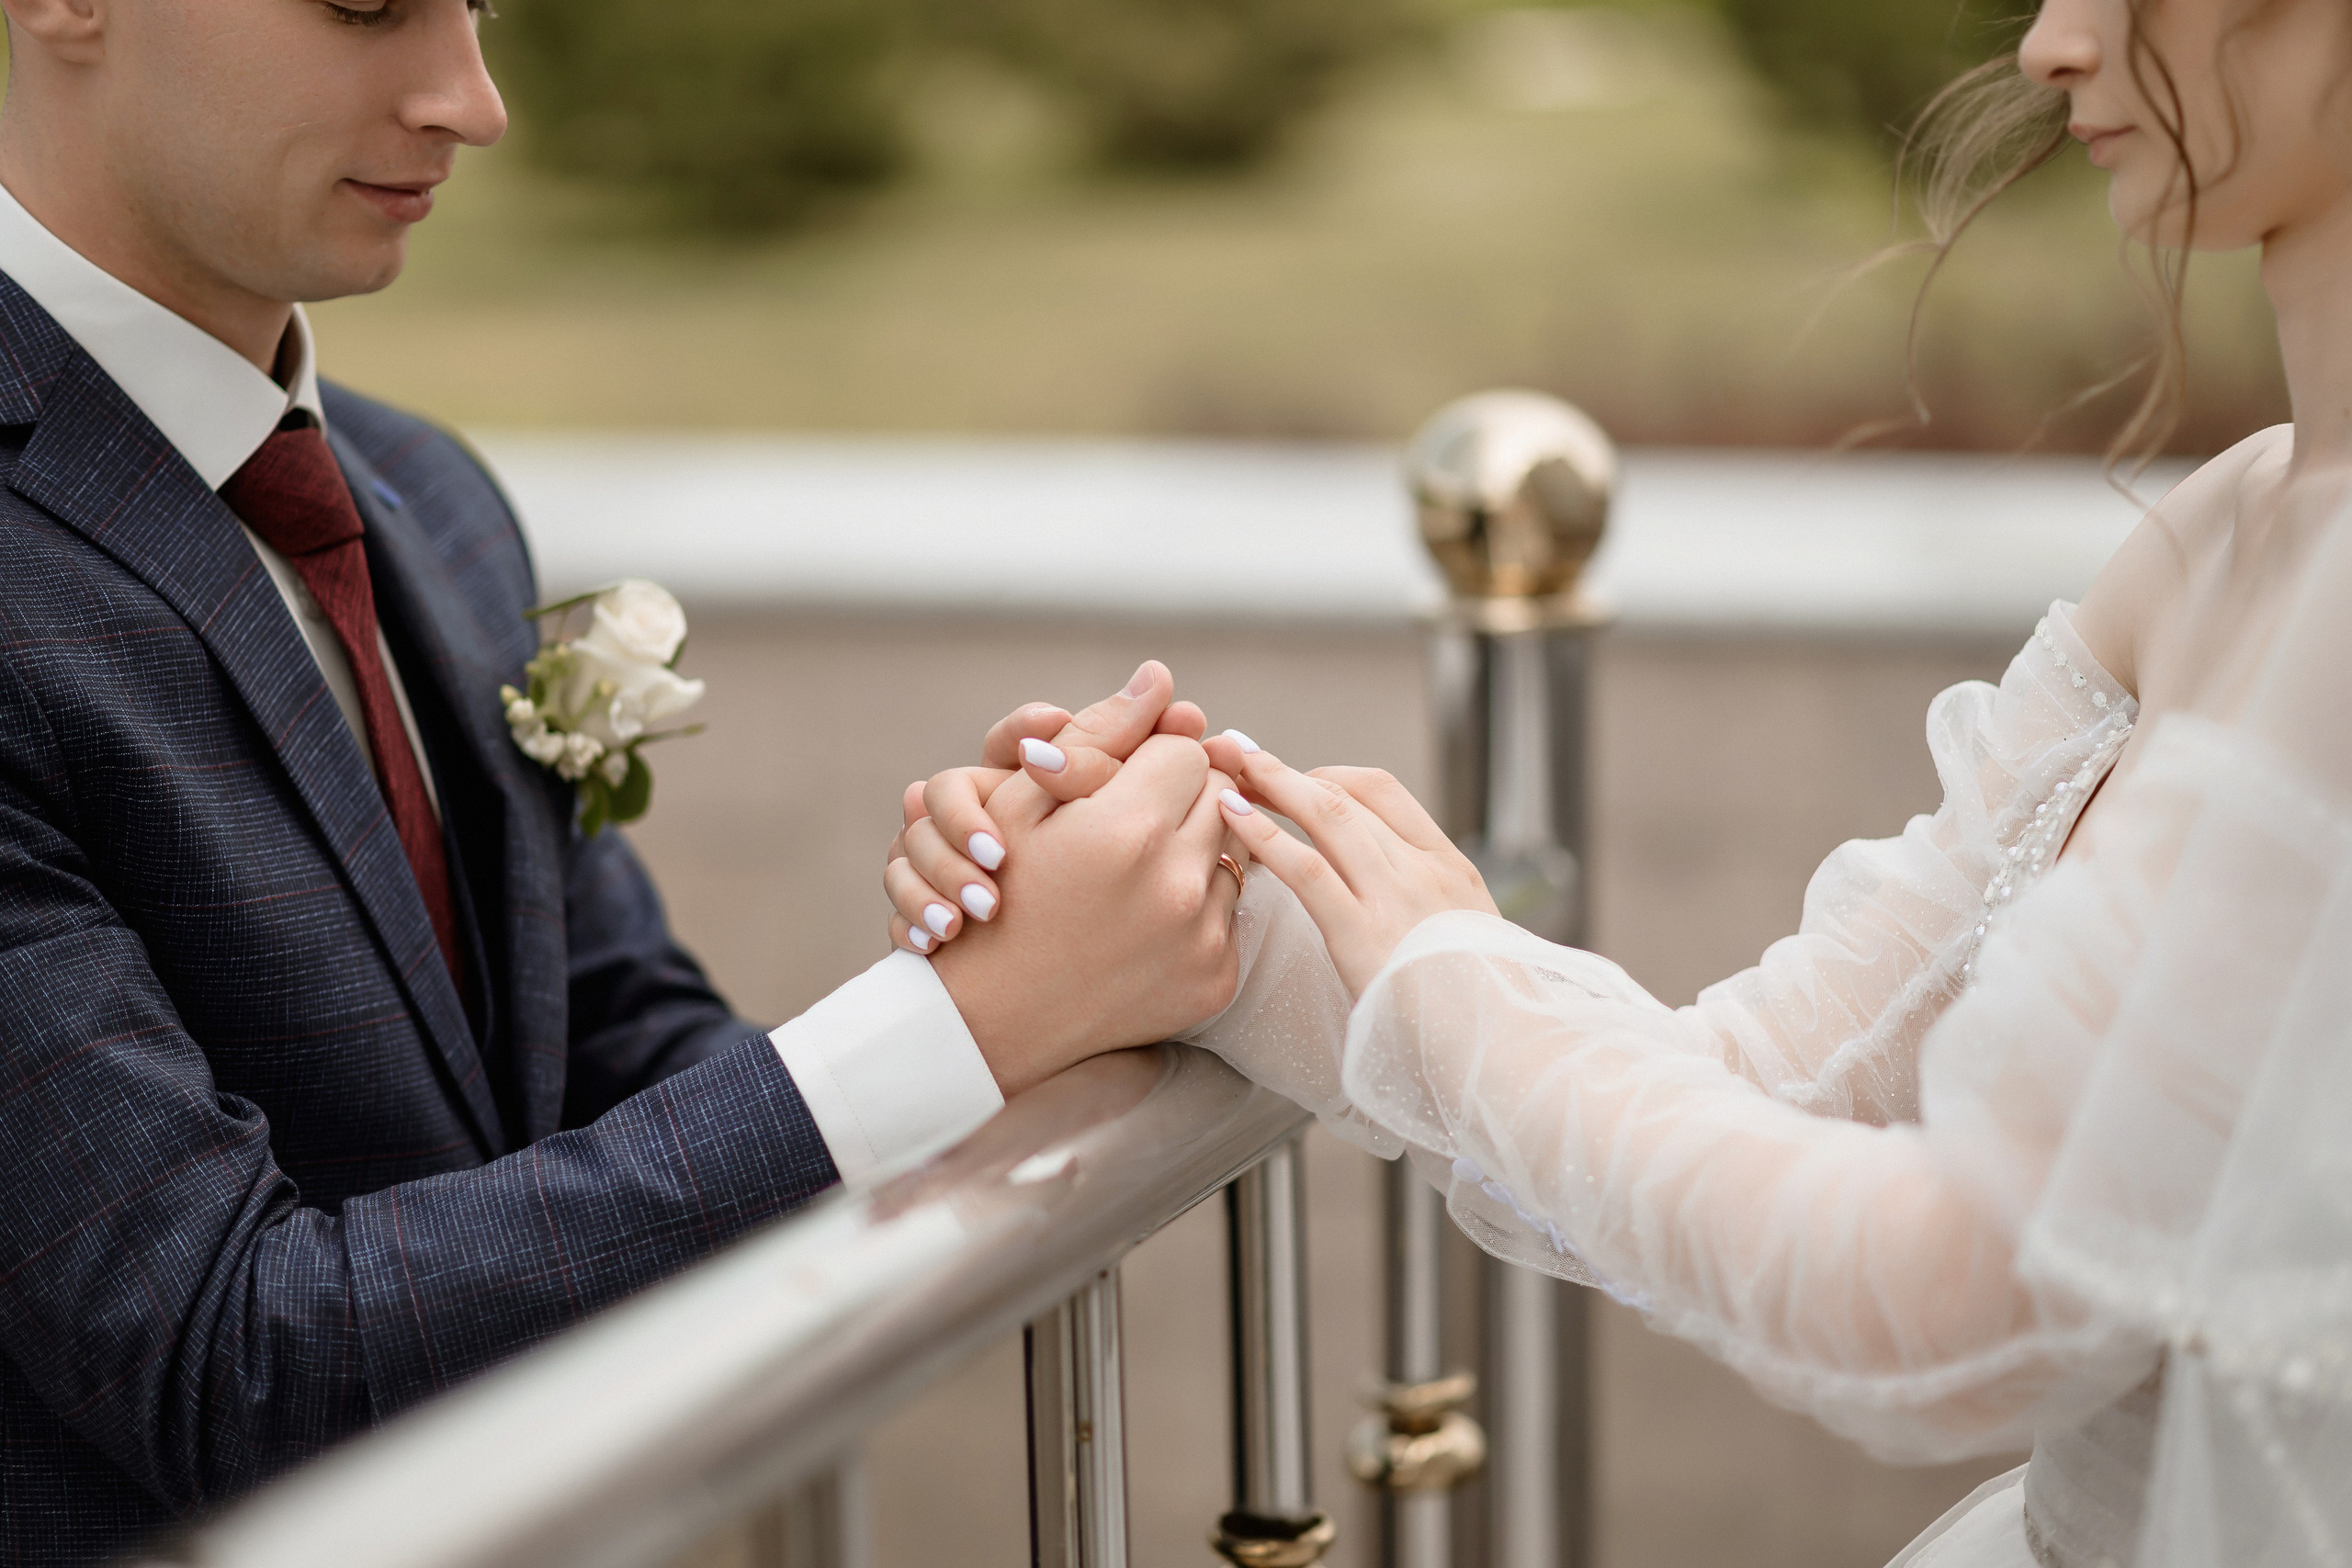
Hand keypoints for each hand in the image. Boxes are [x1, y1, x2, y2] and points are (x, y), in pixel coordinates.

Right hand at [928, 732, 1248, 1095]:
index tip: (1118, 786)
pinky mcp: (1215, 979)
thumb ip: (1096, 734)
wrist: (997, 1018)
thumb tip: (1158, 678)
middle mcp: (1177, 885)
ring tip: (1135, 874)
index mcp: (1128, 830)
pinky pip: (1230, 912)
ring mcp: (1202, 938)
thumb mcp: (1022, 805)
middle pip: (1218, 795)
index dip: (1148, 761)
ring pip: (1232, 851)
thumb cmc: (997, 897)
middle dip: (1178, 799)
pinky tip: (1145, 920)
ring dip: (1192, 851)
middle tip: (1129, 824)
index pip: (1185, 751)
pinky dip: (1198, 908)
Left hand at [1207, 740, 1496, 996]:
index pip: (1383, 792)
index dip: (1330, 777)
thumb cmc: (1487, 1015)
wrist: (1510, 1051)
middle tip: (1244, 758)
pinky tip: (1233, 816)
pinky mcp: (1361, 934)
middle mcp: (1424, 869)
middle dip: (1287, 773)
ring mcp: (1394, 897)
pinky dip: (1263, 833)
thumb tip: (1401, 916)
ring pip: (1325, 816)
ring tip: (1230, 771)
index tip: (1297, 780)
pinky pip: (1305, 867)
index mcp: (1452, 868)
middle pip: (1345, 796)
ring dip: (1270, 786)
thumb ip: (1435, 917)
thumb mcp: (1473, 946)